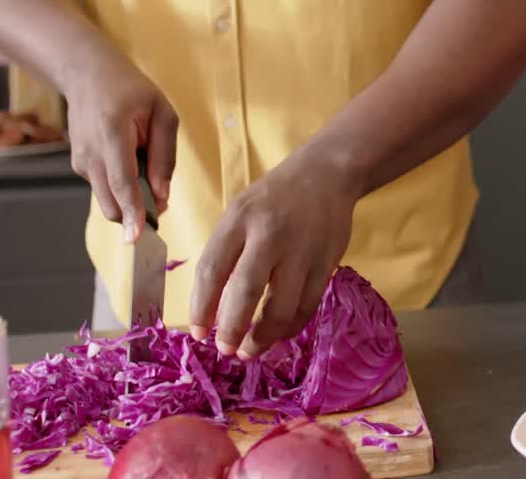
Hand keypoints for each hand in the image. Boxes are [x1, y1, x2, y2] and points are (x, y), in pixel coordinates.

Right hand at [65, 48, 178, 242]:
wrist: (86, 74)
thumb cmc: (129, 90)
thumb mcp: (161, 112)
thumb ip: (165, 155)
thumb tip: (163, 195)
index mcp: (112, 133)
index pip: (122, 181)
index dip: (132, 211)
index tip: (137, 236)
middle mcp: (90, 152)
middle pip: (111, 202)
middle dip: (136, 216)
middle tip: (161, 207)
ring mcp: (80, 161)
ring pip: (107, 201)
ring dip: (130, 202)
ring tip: (147, 174)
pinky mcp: (79, 166)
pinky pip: (105, 189)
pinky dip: (121, 190)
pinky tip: (130, 164)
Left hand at [189, 145, 357, 358]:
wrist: (327, 174)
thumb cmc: (273, 198)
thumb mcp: (239, 212)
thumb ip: (225, 252)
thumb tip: (211, 307)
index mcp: (239, 220)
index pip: (212, 270)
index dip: (200, 308)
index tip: (198, 333)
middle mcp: (270, 235)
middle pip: (246, 292)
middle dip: (232, 329)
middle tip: (225, 350)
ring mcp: (302, 251)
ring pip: (282, 307)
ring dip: (263, 337)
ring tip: (249, 351)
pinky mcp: (327, 263)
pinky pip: (307, 306)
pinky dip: (291, 327)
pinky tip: (278, 335)